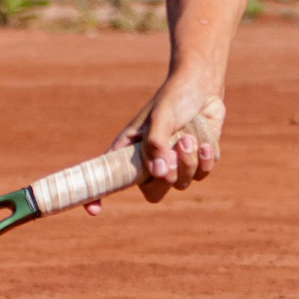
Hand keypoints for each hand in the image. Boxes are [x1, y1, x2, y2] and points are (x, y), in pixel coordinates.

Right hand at [84, 83, 225, 214]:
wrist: (202, 88)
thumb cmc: (174, 98)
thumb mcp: (161, 116)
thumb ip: (156, 143)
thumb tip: (159, 173)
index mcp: (131, 151)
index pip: (110, 178)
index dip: (98, 196)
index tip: (94, 211)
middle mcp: (150, 162)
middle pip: (153, 192)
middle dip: (166, 177)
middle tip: (173, 153)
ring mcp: (175, 165)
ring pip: (181, 183)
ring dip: (188, 162)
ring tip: (189, 138)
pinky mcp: (196, 162)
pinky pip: (201, 174)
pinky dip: (204, 159)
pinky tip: (203, 142)